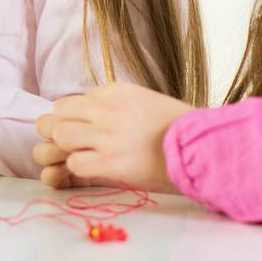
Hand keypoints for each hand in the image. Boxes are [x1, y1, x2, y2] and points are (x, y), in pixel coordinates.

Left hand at [32, 83, 193, 191]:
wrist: (201, 148)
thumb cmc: (178, 128)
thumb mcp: (146, 101)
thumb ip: (117, 103)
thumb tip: (91, 110)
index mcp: (117, 92)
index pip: (76, 99)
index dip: (76, 117)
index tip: (87, 129)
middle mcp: (108, 110)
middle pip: (60, 114)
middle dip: (60, 129)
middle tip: (72, 143)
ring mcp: (108, 136)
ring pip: (61, 136)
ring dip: (67, 148)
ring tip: (83, 155)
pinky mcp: (111, 163)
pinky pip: (75, 163)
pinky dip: (79, 168)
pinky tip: (95, 169)